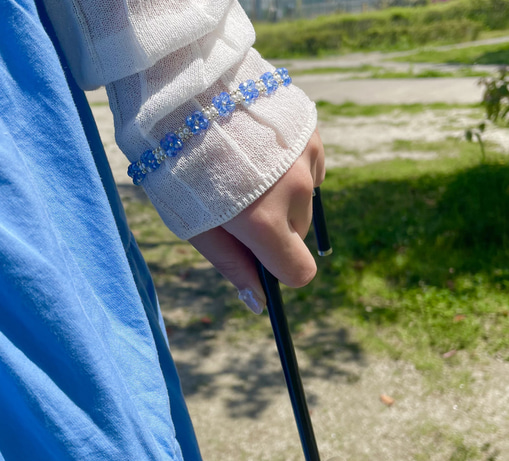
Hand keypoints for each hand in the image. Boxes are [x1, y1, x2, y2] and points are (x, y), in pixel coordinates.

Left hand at [188, 129, 324, 313]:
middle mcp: (295, 192)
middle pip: (298, 233)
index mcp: (263, 222)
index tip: (263, 257)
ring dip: (283, 195)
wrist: (181, 88)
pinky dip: (290, 168)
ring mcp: (306, 159)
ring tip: (246, 169)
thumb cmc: (176, 164)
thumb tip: (259, 302)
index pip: (300, 272)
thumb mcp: (193, 223)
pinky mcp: (310, 133)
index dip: (282, 269)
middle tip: (239, 202)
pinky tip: (261, 150)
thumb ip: (231, 264)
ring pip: (304, 199)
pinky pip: (310, 168)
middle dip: (276, 228)